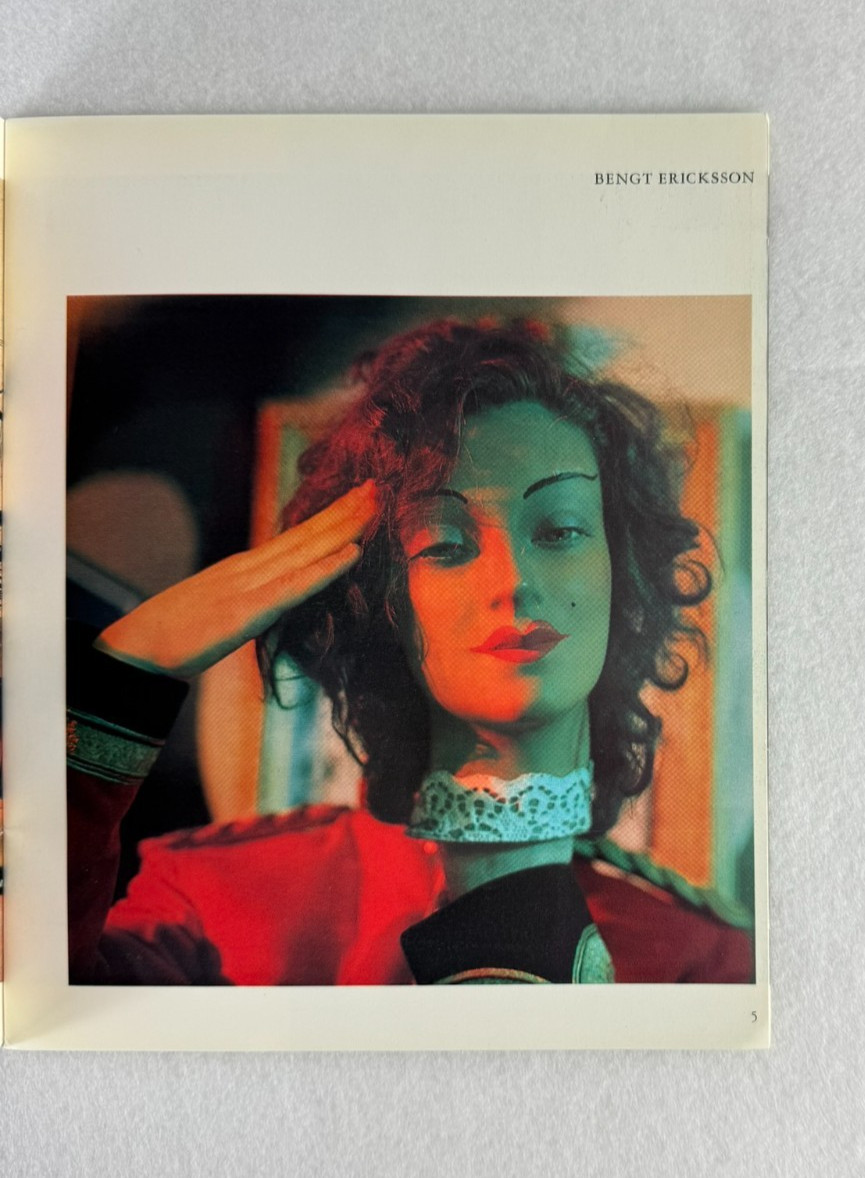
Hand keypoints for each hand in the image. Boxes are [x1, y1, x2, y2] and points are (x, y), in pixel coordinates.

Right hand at [95, 481, 376, 678]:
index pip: (296, 537)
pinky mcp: (248, 612)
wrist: (135, 650)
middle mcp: (250, 568)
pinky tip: (352, 555)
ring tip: (373, 506)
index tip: (357, 498)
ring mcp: (249, 586)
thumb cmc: (172, 635)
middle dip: (344, 510)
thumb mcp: (217, 609)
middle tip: (377, 485)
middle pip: (306, 534)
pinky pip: (295, 588)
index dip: (329, 517)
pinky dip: (326, 570)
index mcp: (244, 568)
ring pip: (306, 550)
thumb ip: (245, 599)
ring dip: (343, 527)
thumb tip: (269, 598)